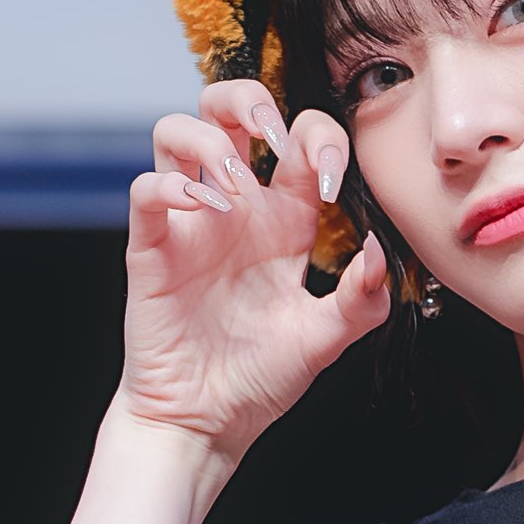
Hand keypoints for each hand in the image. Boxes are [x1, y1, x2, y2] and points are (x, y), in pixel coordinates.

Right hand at [120, 81, 389, 455]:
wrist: (207, 422)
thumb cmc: (259, 378)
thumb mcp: (325, 340)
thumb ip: (362, 299)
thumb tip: (378, 251)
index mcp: (283, 220)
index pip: (298, 141)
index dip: (319, 139)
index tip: (332, 181)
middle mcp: (235, 210)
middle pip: (227, 109)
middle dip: (250, 100)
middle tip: (271, 139)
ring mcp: (190, 224)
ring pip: (175, 132)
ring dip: (208, 140)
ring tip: (233, 184)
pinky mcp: (152, 248)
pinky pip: (145, 190)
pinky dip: (172, 186)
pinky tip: (204, 210)